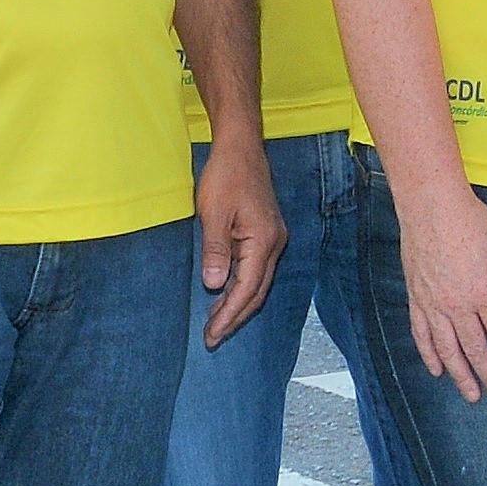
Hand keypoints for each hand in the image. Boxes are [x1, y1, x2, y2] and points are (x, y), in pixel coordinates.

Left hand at [194, 138, 285, 347]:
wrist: (241, 147)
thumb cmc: (226, 175)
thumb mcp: (214, 213)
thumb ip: (216, 250)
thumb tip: (214, 285)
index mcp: (263, 241)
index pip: (247, 289)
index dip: (229, 314)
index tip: (212, 334)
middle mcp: (274, 244)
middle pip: (257, 292)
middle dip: (235, 317)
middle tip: (212, 338)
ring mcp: (273, 239)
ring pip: (258, 283)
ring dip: (238, 304)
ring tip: (216, 323)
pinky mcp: (266, 234)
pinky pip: (256, 270)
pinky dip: (241, 287)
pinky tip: (225, 294)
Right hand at [399, 174, 486, 400]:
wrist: (431, 205)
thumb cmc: (472, 222)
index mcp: (484, 294)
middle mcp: (457, 306)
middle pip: (476, 352)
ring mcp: (433, 305)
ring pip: (448, 350)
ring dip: (461, 376)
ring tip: (472, 395)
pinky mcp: (416, 299)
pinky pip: (422, 335)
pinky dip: (429, 355)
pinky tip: (437, 370)